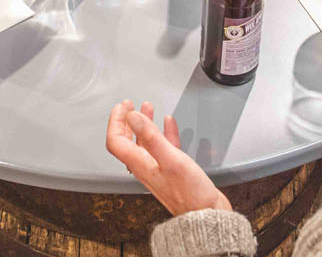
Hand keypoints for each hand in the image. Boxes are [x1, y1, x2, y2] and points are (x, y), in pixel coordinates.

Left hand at [105, 100, 230, 215]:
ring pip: (146, 142)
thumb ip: (151, 136)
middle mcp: (145, 167)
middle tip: (129, 105)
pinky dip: (164, 133)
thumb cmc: (190, 193)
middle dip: (127, 120)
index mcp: (140, 164)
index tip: (122, 106)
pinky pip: (163, 147)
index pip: (116, 140)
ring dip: (145, 124)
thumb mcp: (171, 159)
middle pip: (128, 140)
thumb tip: (132, 117)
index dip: (116, 121)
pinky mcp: (172, 171)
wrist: (206, 216)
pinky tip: (169, 123)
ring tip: (148, 108)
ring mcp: (158, 169)